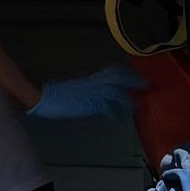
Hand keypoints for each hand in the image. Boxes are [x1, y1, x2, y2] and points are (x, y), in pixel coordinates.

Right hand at [27, 64, 145, 120]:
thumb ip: (87, 88)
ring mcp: (91, 93)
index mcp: (89, 78)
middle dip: (132, 80)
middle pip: (118, 77)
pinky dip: (115, 113)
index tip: (134, 75)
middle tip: (144, 85)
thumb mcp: (74, 87)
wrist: (45, 97)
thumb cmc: (55, 94)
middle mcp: (93, 83)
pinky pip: (107, 107)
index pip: (111, 71)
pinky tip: (119, 118)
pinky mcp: (89, 104)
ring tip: (137, 105)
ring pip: (116, 92)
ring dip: (128, 98)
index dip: (125, 72)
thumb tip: (95, 92)